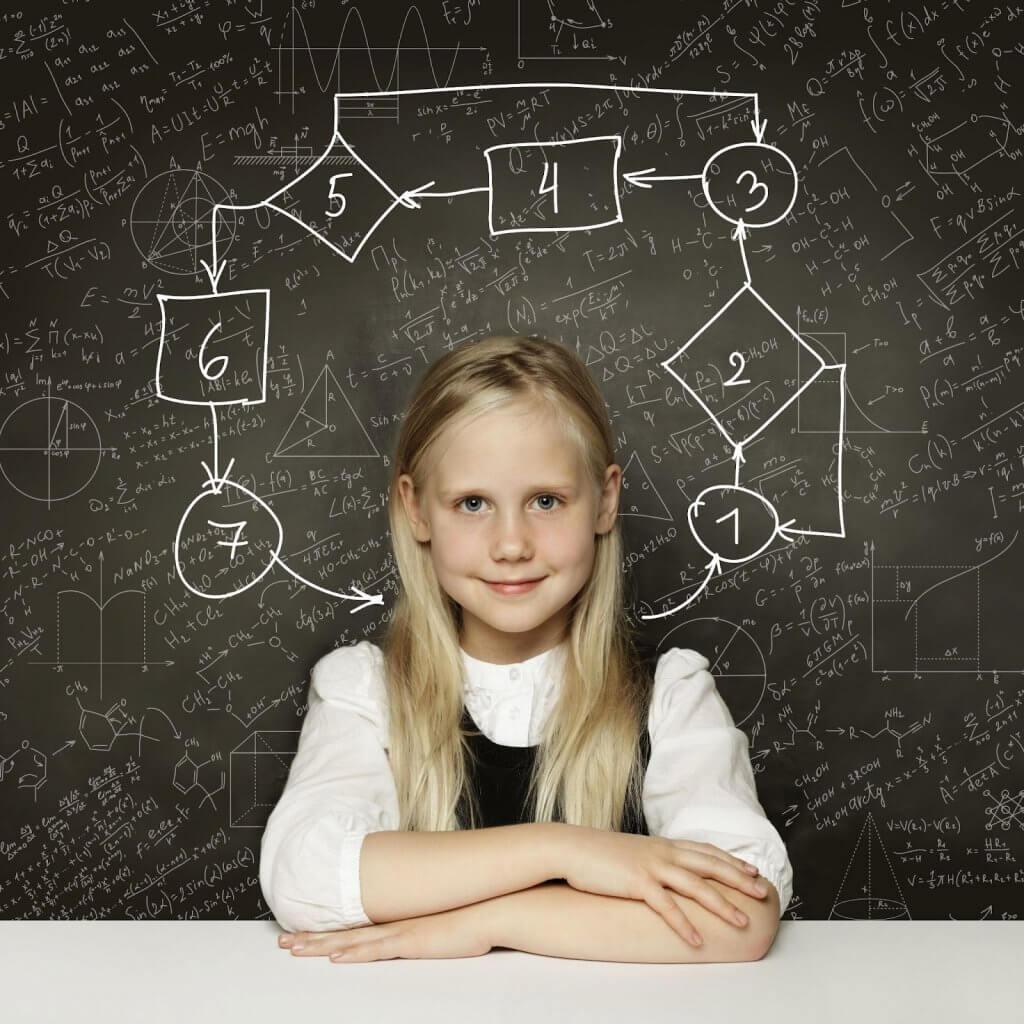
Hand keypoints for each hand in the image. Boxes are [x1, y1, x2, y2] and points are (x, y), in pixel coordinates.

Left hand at [277, 903, 492, 962]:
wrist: (489, 910)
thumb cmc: (468, 919)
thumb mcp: (437, 926)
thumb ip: (419, 928)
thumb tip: (410, 932)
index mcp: (396, 922)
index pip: (353, 928)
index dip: (325, 932)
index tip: (300, 934)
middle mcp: (392, 924)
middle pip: (344, 933)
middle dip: (311, 938)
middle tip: (283, 942)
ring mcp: (400, 932)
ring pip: (352, 940)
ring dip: (322, 945)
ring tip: (295, 948)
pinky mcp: (412, 942)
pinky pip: (377, 949)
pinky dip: (354, 952)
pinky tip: (336, 956)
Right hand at [558, 825, 770, 945]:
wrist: (571, 847)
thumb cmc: (599, 853)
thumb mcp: (633, 852)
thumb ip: (653, 859)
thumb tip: (666, 871)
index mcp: (663, 844)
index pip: (706, 850)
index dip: (731, 860)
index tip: (752, 870)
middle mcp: (663, 853)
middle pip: (710, 865)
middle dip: (739, 879)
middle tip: (763, 893)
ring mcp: (651, 867)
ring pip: (696, 886)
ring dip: (721, 905)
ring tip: (742, 922)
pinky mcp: (637, 883)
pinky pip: (666, 906)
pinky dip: (684, 924)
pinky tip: (697, 941)